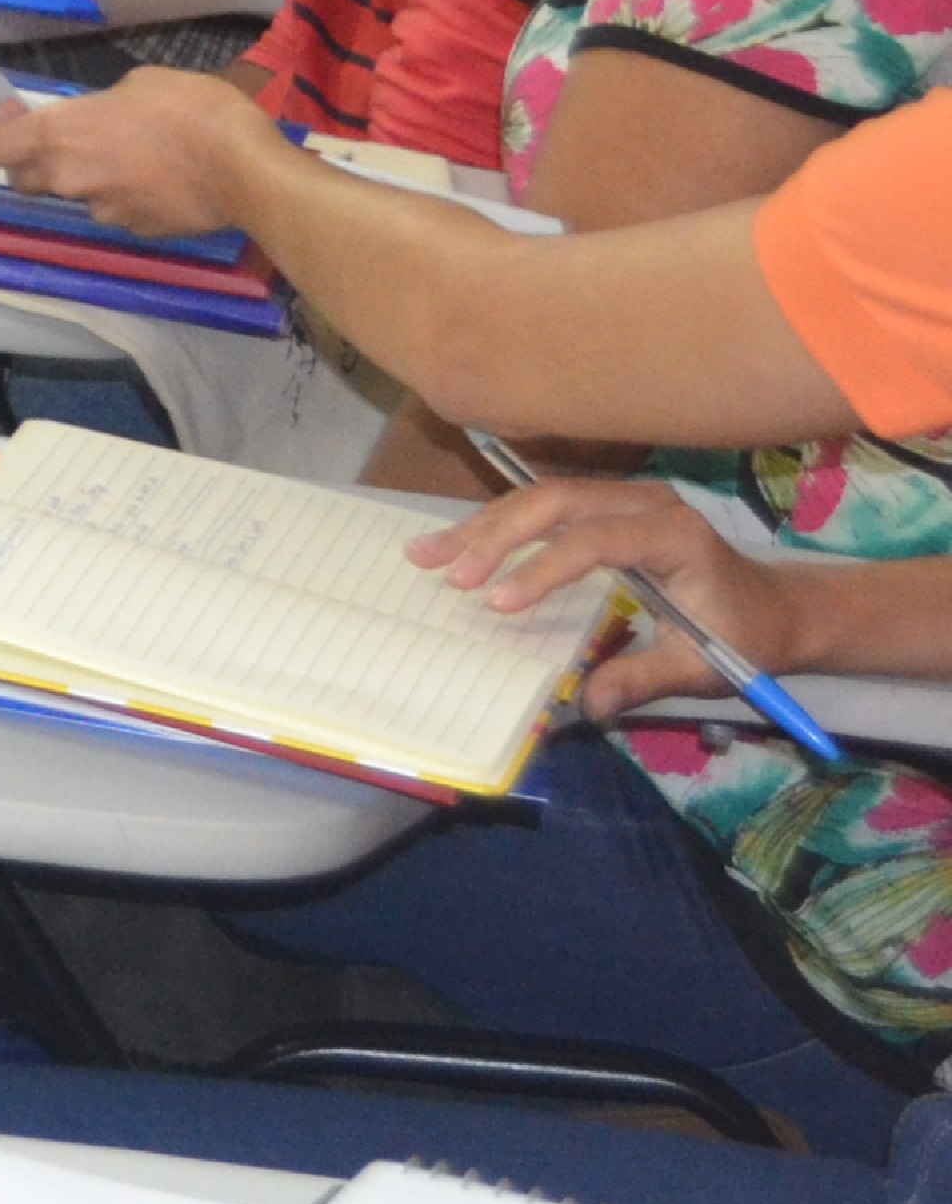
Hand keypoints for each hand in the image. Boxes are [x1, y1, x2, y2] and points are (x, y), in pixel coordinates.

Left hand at [0, 64, 279, 236]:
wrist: (244, 169)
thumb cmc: (190, 110)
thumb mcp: (141, 84)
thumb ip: (104, 105)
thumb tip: (105, 120)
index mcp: (58, 135)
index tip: (18, 118)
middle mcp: (69, 178)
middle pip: (26, 179)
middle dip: (37, 163)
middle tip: (71, 141)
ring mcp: (103, 210)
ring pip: (80, 195)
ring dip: (94, 179)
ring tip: (138, 157)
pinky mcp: (138, 231)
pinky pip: (121, 211)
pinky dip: (131, 197)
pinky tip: (164, 180)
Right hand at [408, 474, 826, 712]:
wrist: (776, 609)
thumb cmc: (744, 637)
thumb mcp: (700, 667)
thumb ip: (644, 679)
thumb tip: (590, 707)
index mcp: (676, 536)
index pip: (596, 539)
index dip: (543, 568)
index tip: (499, 604)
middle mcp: (647, 503)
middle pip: (557, 501)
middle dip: (498, 536)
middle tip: (450, 576)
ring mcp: (626, 498)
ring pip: (541, 497)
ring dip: (484, 526)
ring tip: (427, 555)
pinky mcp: (609, 506)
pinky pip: (546, 506)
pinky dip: (499, 524)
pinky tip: (458, 543)